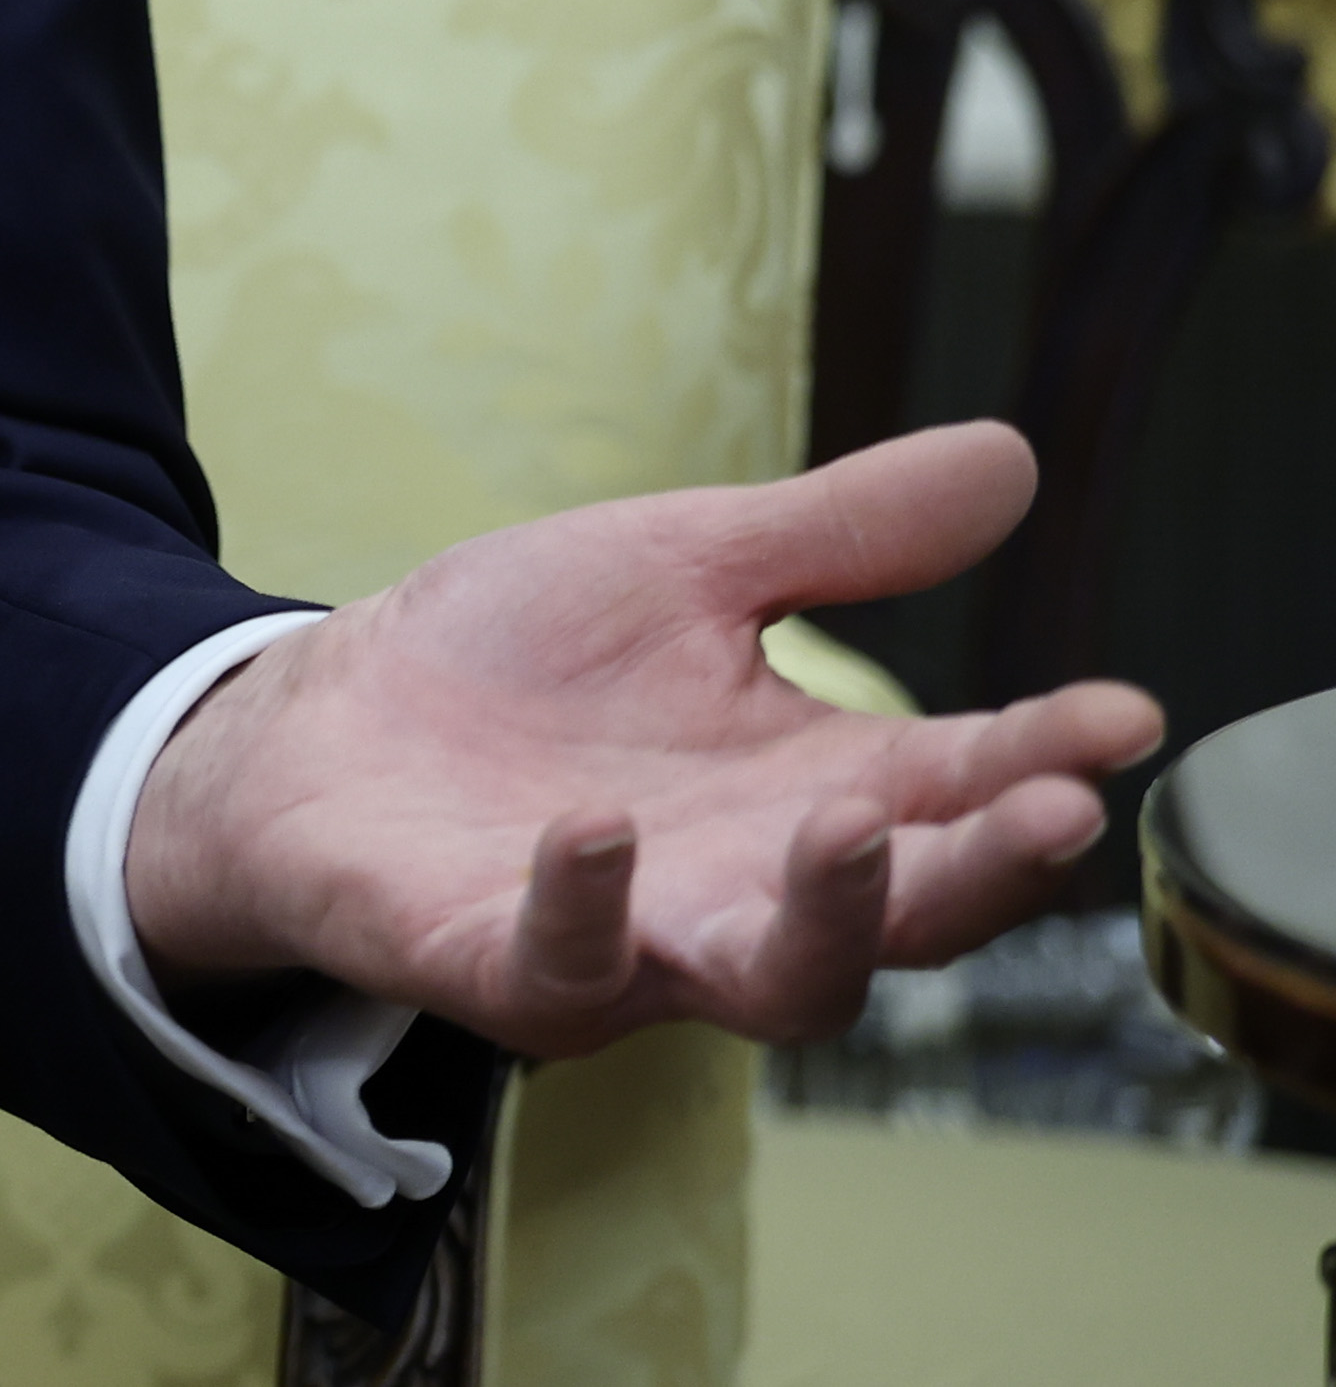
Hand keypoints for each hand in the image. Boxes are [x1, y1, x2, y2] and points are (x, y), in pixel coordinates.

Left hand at [124, 421, 1163, 1057]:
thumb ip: (839, 536)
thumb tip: (1010, 458)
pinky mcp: (501, 963)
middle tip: (1052, 809)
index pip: (958, 789)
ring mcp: (632, 941)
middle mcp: (742, 884)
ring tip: (857, 819)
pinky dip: (587, 907)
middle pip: (904, 917)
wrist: (316, 723)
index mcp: (804, 788)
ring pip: (775, 980)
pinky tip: (595, 829)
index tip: (1121, 713)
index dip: (1044, 758)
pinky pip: (563, 969)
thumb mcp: (684, 566)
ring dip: (830, 914)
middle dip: (983, 871)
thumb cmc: (514, 661)